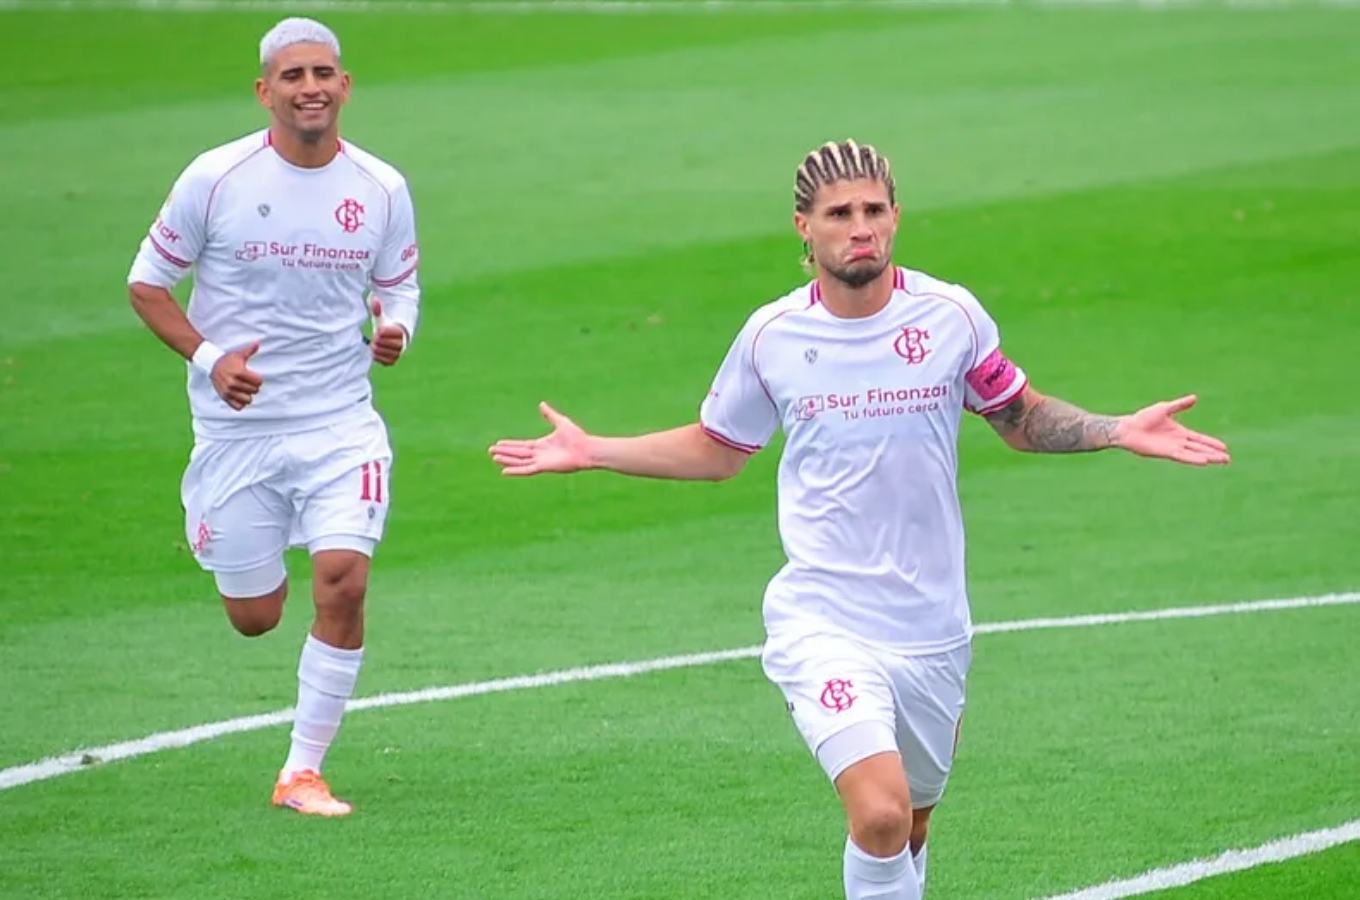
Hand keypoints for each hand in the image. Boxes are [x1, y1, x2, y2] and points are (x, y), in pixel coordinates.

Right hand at [211, 341, 262, 410]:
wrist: (212, 365)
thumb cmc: (228, 360)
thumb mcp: (239, 355)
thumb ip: (250, 350)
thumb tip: (258, 343)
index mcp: (239, 372)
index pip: (259, 382)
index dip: (258, 379)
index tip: (254, 377)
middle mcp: (233, 383)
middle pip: (255, 391)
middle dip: (254, 387)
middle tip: (248, 383)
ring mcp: (229, 391)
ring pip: (248, 400)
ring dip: (248, 395)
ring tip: (244, 390)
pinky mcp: (225, 397)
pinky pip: (238, 406)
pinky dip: (241, 403)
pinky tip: (239, 396)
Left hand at [369, 296, 406, 366]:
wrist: (393, 338)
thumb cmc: (386, 325)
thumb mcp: (382, 317)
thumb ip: (378, 309)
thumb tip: (374, 299)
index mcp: (401, 331)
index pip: (392, 333)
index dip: (383, 332)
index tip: (379, 330)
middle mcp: (402, 344)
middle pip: (390, 344)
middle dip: (380, 340)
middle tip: (376, 338)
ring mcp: (398, 353)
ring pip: (388, 353)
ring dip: (378, 348)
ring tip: (375, 344)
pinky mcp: (393, 360)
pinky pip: (386, 362)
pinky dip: (379, 357)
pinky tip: (376, 351)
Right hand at [488, 402, 594, 475]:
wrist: (586, 448)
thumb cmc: (577, 437)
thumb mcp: (560, 422)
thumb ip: (550, 414)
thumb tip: (541, 404)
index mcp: (542, 445)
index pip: (522, 445)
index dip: (510, 444)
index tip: (498, 443)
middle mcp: (539, 454)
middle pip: (518, 453)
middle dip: (504, 452)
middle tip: (490, 451)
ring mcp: (541, 461)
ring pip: (519, 461)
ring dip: (507, 459)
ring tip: (494, 457)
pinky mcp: (544, 467)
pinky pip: (526, 469)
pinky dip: (516, 470)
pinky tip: (504, 471)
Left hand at [1114, 394, 1229, 465]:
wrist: (1128, 427)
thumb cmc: (1143, 418)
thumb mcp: (1165, 408)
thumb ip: (1180, 405)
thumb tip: (1195, 397)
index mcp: (1179, 433)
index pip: (1199, 439)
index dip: (1211, 443)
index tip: (1224, 447)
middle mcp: (1178, 442)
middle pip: (1200, 448)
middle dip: (1214, 453)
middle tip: (1228, 459)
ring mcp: (1173, 448)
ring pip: (1194, 454)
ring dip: (1207, 457)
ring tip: (1221, 460)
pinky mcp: (1166, 453)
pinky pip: (1183, 456)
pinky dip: (1193, 458)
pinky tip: (1204, 461)